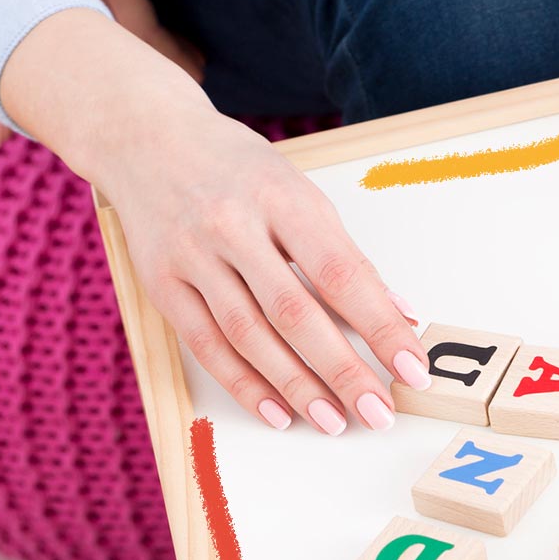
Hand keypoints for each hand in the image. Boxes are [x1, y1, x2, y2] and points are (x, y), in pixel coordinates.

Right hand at [1, 10, 428, 433]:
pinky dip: (244, 384)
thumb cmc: (240, 170)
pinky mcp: (161, 283)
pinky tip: (277, 412)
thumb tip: (399, 313)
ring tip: (335, 421)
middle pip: (296, 313)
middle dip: (343, 370)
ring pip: (249, 336)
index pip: (342, 274)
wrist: (146, 138)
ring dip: (296, 386)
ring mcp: (192, 256)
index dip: (380, 326)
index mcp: (283, 199)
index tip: (412, 367)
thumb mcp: (302, 194)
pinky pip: (206, 345)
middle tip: (379, 412)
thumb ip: (346, 256)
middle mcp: (233, 227)